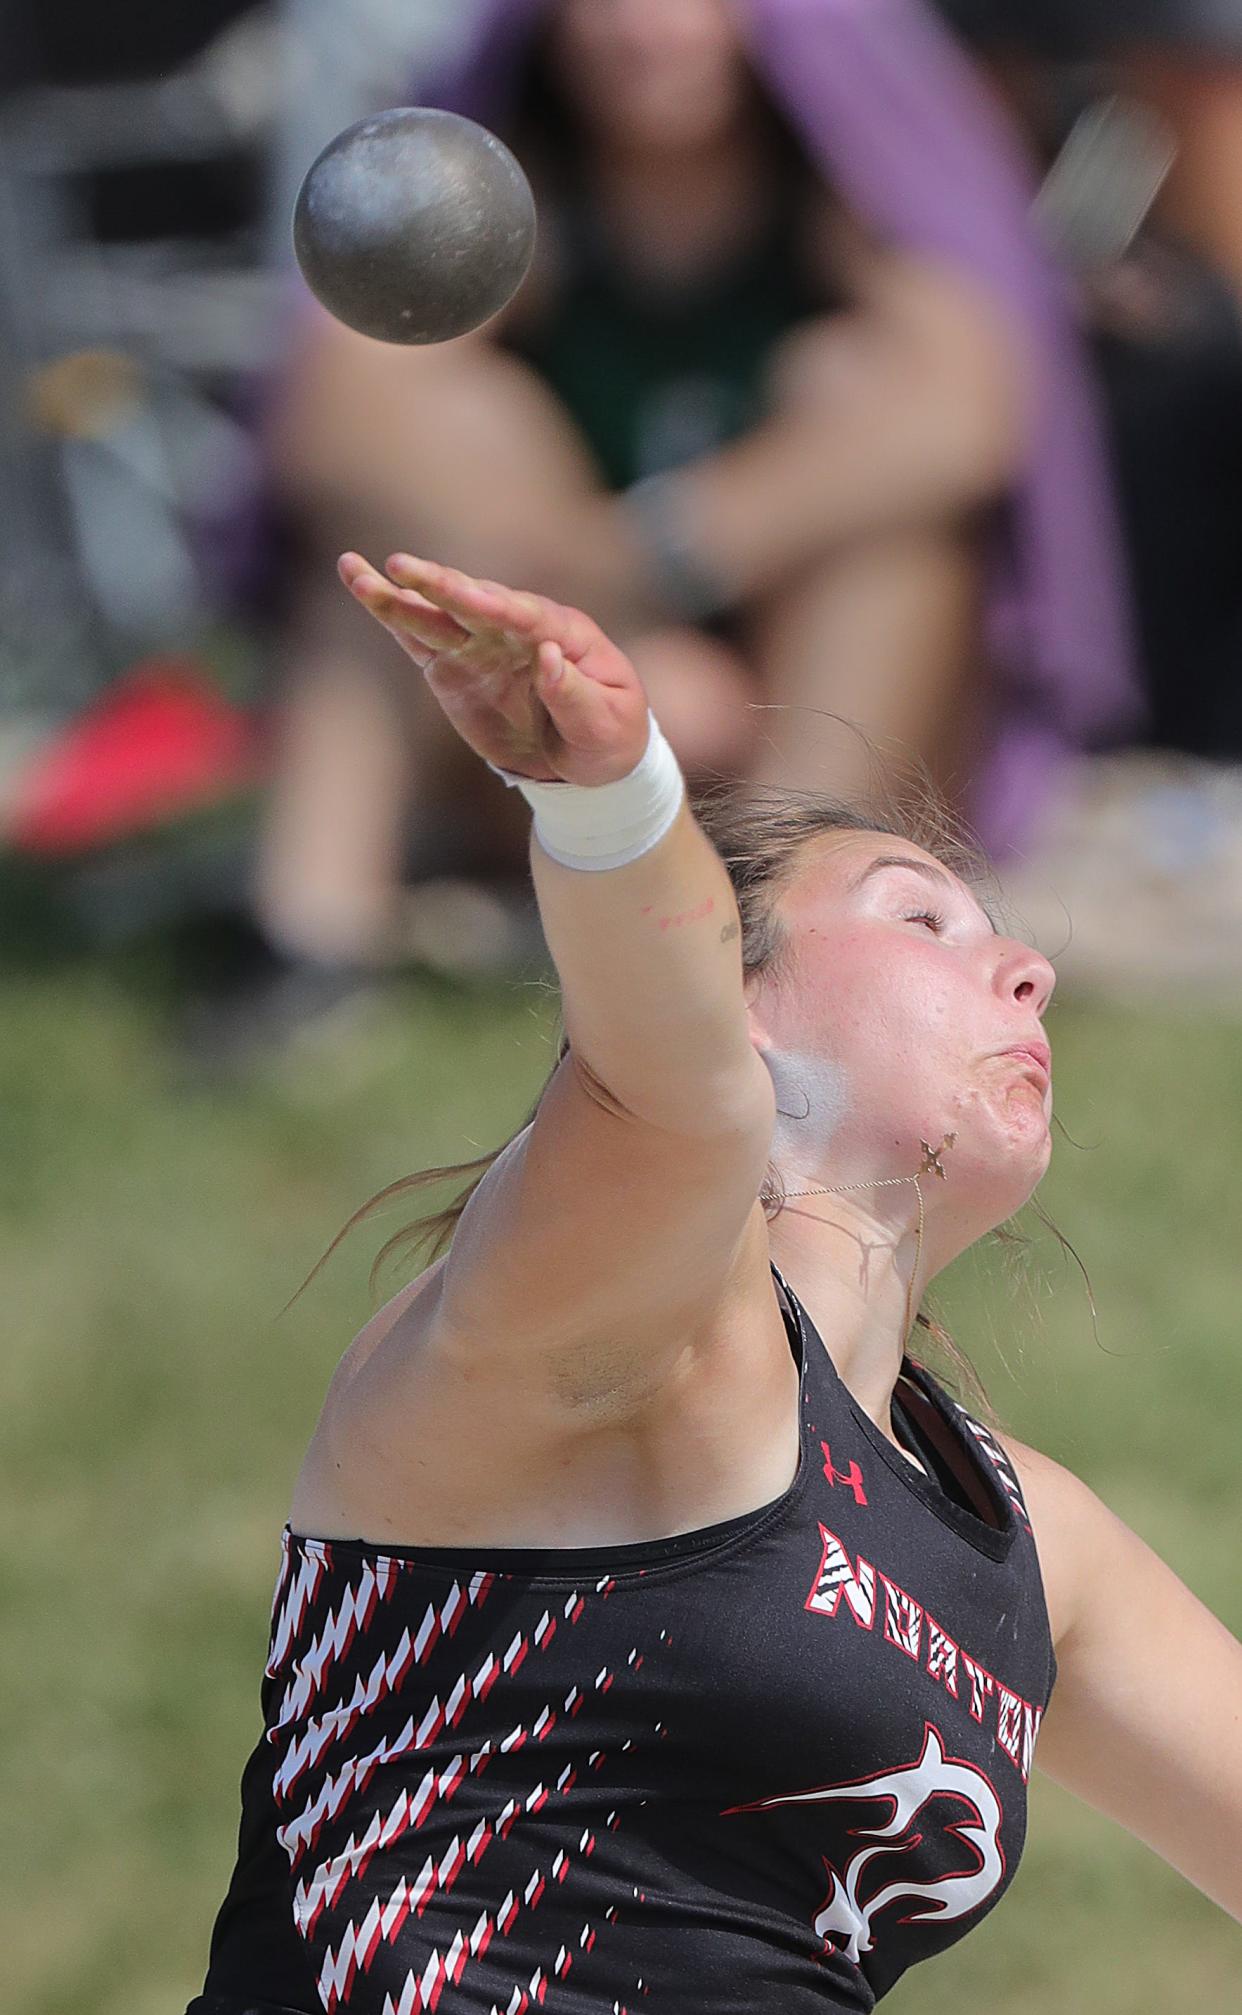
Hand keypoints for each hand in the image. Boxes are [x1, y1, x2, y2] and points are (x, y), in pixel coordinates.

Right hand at [339, 551, 651, 784]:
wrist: (588, 762)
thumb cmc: (610, 738)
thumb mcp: (608, 724)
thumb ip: (578, 694)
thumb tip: (547, 655)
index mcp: (564, 632)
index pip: (524, 614)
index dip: (494, 604)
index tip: (465, 594)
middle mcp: (517, 629)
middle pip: (474, 602)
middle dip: (441, 586)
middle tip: (402, 567)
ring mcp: (482, 646)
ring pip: (437, 616)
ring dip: (399, 595)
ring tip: (355, 570)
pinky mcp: (456, 667)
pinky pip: (420, 640)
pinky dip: (393, 617)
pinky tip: (363, 586)